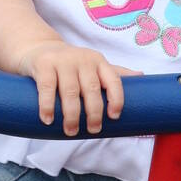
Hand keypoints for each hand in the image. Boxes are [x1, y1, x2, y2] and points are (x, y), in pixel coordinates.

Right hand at [16, 41, 142, 135]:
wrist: (38, 48)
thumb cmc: (71, 64)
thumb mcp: (93, 66)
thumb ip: (114, 73)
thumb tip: (142, 76)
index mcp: (99, 61)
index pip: (113, 80)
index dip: (117, 98)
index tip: (114, 117)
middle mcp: (83, 59)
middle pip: (92, 89)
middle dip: (94, 113)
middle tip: (93, 130)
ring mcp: (62, 61)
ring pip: (71, 91)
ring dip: (72, 114)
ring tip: (71, 131)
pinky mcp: (43, 65)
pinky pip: (47, 88)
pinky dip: (48, 105)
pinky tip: (48, 119)